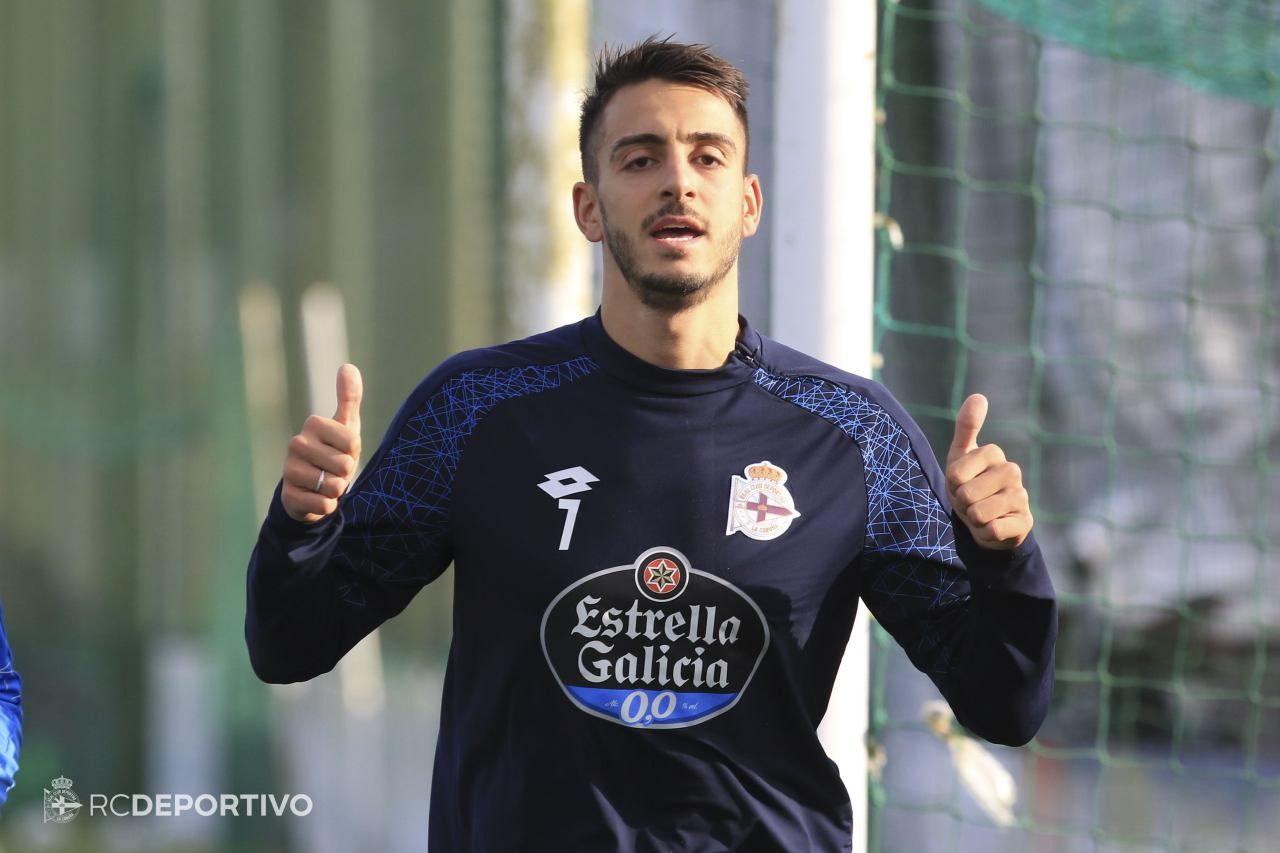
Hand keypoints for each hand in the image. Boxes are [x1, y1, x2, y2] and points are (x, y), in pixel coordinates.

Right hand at [281, 364, 362, 522]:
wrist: (312, 487)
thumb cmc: (334, 452)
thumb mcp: (346, 425)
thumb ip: (349, 397)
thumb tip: (348, 366)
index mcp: (313, 424)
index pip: (352, 442)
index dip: (353, 452)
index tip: (342, 451)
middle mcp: (296, 444)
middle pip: (344, 465)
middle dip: (345, 473)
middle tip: (333, 469)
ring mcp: (289, 470)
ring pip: (334, 486)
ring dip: (336, 489)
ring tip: (325, 482)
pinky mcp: (289, 495)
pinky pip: (324, 505)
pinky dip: (327, 506)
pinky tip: (316, 497)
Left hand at [945, 394, 1031, 549]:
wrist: (985, 521)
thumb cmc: (969, 484)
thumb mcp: (960, 456)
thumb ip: (966, 426)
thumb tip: (978, 396)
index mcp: (994, 453)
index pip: (955, 474)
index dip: (952, 484)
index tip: (960, 483)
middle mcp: (1012, 471)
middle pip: (967, 494)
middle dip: (962, 503)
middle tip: (970, 501)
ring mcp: (1022, 497)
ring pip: (979, 514)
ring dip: (973, 519)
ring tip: (981, 513)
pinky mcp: (1025, 522)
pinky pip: (993, 530)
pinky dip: (986, 532)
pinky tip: (993, 526)